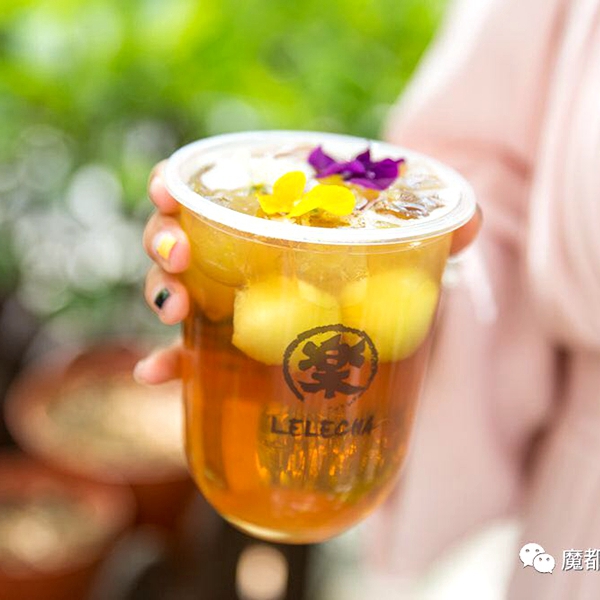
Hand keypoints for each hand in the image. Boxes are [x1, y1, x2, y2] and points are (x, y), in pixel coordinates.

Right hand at [134, 161, 481, 384]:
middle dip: (163, 240)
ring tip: (173, 310)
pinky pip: (189, 359)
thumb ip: (442, 232)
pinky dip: (169, 365)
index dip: (177, 186)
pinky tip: (155, 375)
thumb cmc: (386, 282)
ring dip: (160, 295)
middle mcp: (238, 260)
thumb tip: (470, 221)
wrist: (381, 336)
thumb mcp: (410, 254)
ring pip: (174, 292)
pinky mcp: (229, 353)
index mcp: (270, 223)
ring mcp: (229, 307)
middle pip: (179, 240)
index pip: (211, 193)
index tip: (169, 188)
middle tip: (179, 256)